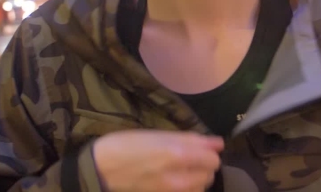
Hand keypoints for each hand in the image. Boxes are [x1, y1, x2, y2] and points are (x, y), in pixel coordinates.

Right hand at [93, 130, 223, 191]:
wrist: (101, 170)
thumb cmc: (126, 145)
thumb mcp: (157, 134)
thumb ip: (191, 139)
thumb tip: (218, 143)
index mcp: (176, 155)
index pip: (213, 158)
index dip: (209, 151)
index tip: (200, 147)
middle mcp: (178, 178)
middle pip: (209, 174)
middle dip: (204, 164)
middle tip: (189, 157)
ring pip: (200, 188)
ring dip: (197, 178)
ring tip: (181, 170)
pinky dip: (187, 189)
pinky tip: (175, 181)